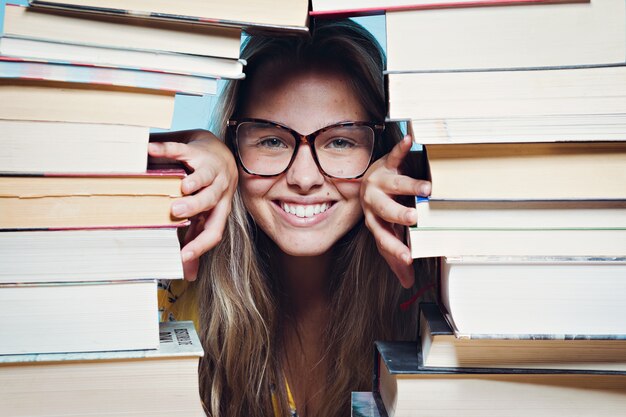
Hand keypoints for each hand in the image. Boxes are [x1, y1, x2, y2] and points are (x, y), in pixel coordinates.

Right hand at [148, 130, 237, 280]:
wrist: (222, 154)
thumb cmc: (211, 191)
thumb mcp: (205, 217)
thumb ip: (195, 241)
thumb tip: (188, 275)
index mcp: (219, 209)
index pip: (213, 230)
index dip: (200, 244)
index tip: (183, 256)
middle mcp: (219, 190)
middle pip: (212, 200)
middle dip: (197, 206)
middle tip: (177, 211)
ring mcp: (210, 170)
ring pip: (205, 176)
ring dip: (194, 181)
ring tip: (182, 186)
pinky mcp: (196, 151)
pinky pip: (181, 150)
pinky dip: (165, 149)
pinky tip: (149, 150)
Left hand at [360, 135, 430, 287]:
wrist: (367, 182)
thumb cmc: (381, 210)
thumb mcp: (387, 232)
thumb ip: (395, 255)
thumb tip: (406, 282)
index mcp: (375, 222)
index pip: (385, 239)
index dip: (396, 249)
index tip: (410, 259)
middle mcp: (374, 202)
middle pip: (386, 210)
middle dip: (399, 215)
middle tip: (414, 219)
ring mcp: (379, 182)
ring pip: (394, 184)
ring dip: (409, 186)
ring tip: (426, 189)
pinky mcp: (386, 164)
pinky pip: (393, 155)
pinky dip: (401, 148)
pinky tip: (409, 140)